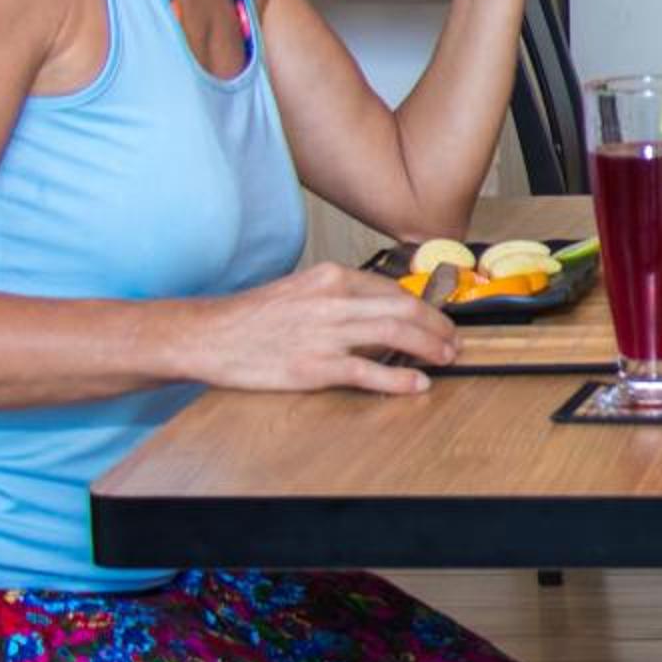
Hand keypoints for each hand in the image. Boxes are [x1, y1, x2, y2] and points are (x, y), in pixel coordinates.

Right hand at [187, 262, 458, 394]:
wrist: (209, 335)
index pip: (392, 290)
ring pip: (395, 334)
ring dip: (429, 346)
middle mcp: (333, 300)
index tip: (437, 320)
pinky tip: (418, 384)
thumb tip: (377, 311)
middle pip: (404, 308)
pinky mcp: (315, 366)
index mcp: (331, 277)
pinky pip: (369, 371)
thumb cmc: (252, 318)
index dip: (423, 307)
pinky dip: (400, 378)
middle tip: (452, 341)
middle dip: (437, 326)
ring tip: (446, 357)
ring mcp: (325, 333)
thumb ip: (338, 298)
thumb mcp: (301, 291)